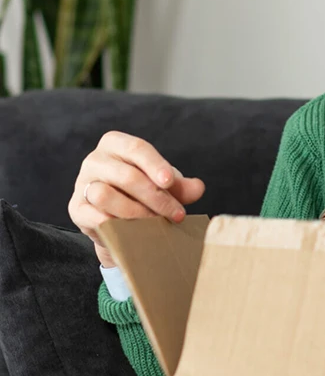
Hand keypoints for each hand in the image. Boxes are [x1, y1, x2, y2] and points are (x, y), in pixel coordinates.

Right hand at [68, 131, 205, 267]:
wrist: (121, 218)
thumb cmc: (145, 192)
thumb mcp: (166, 185)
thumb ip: (182, 186)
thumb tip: (198, 188)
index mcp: (116, 144)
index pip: (137, 148)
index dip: (155, 165)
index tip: (170, 182)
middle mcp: (95, 160)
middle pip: (125, 175)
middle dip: (155, 197)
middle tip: (176, 214)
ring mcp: (82, 184)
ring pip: (104, 195)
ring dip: (135, 212)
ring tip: (156, 224)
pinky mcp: (76, 208)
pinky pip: (93, 216)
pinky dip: (116, 224)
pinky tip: (134, 231)